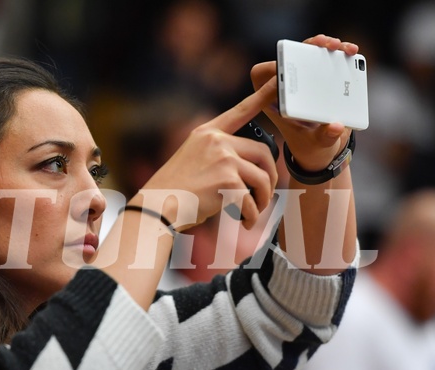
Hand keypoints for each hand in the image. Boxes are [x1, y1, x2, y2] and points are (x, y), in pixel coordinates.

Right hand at [140, 77, 278, 230]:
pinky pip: (251, 200)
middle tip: (265, 195)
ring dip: (263, 199)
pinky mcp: (227, 181)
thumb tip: (249, 169)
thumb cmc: (174, 190)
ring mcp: (223, 159)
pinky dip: (251, 215)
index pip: (240, 111)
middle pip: (263, 152)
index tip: (277, 81)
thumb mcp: (192, 160)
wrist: (157, 207)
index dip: (261, 96)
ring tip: (254, 212)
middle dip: (270, 177)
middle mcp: (216, 141)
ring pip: (262, 178)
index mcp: (206, 133)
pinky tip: (243, 222)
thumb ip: (217, 155)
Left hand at [250, 34, 358, 171]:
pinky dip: (339, 50)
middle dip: (303, 48)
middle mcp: (287, 85)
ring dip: (323, 44)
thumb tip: (335, 126)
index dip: (272, 70)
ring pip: (308, 50)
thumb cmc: (312, 144)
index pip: (262, 77)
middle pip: (287, 56)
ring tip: (339, 46)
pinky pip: (327, 55)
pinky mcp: (321, 72)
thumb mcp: (317, 144)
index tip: (289, 74)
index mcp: (274, 101)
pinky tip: (351, 52)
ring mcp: (304, 76)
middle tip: (319, 47)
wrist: (325, 144)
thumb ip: (325, 137)